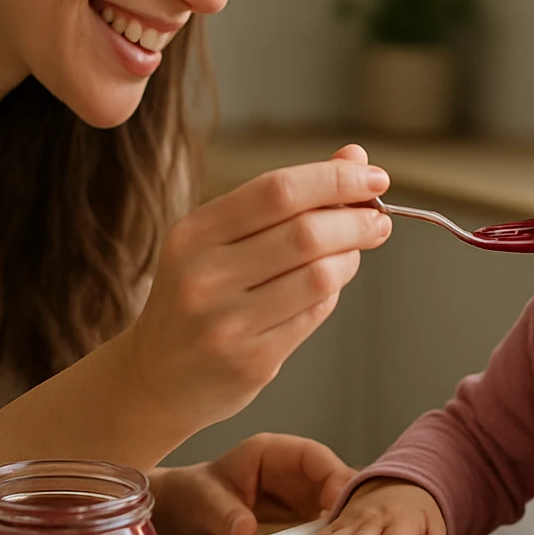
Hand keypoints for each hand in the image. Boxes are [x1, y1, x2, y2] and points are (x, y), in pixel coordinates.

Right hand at [122, 145, 390, 437]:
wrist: (156, 377)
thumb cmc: (196, 295)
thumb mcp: (219, 238)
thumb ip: (283, 198)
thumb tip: (353, 157)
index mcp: (194, 234)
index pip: (278, 190)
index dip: (335, 179)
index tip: (373, 177)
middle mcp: (204, 276)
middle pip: (305, 233)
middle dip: (356, 221)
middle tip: (378, 220)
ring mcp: (226, 323)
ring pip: (319, 276)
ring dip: (350, 258)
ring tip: (353, 252)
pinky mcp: (251, 361)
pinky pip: (314, 314)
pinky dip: (333, 293)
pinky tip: (327, 286)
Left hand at [150, 433, 355, 534]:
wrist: (184, 517)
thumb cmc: (193, 497)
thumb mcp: (205, 502)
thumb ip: (225, 514)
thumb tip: (244, 530)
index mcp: (272, 453)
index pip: (313, 456)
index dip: (332, 475)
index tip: (341, 500)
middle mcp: (292, 471)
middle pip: (332, 480)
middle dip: (347, 503)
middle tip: (356, 531)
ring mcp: (299, 493)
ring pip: (334, 503)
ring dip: (345, 523)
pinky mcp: (300, 516)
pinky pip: (325, 524)